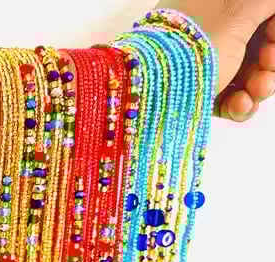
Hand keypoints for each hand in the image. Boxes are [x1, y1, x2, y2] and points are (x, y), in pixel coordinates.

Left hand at [156, 0, 274, 121]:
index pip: (254, 14)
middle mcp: (204, 33)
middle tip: (267, 70)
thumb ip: (264, 3)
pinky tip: (240, 106)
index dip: (271, 29)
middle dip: (268, 62)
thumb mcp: (237, 10)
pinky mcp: (194, 97)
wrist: (144, 92)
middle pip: (253, 47)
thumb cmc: (191, 46)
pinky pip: (226, 100)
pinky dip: (239, 105)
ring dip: (259, 87)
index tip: (272, 40)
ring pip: (244, 76)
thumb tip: (271, 6)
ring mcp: (198, 67)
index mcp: (211, 4)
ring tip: (256, 92)